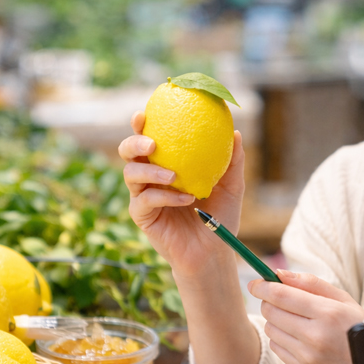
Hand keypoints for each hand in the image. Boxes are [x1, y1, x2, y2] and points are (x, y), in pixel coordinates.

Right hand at [118, 111, 244, 275]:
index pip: (148, 138)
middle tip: (152, 143)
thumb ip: (232, 161)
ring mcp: (143, 196)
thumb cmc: (220, 217)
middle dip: (134, 142)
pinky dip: (165, 196)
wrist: (212, 251)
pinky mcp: (142, 216)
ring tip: (173, 175)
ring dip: (150, 171)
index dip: (141, 124)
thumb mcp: (231, 186)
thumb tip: (236, 132)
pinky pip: (145, 200)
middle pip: (127, 152)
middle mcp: (149, 177)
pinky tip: (185, 198)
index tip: (146, 113)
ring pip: (130, 174)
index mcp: (166, 163)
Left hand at [247, 270, 363, 363]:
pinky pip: (276, 348)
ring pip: (270, 329)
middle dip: (268, 301)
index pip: (281, 295)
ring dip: (275, 320)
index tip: (255, 283)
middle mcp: (315, 336)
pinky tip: (297, 336)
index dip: (263, 287)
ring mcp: (308, 357)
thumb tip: (279, 274)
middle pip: (271, 311)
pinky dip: (280, 338)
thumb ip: (311, 284)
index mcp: (327, 313)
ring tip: (294, 319)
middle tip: (277, 298)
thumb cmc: (358, 328)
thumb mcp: (343, 300)